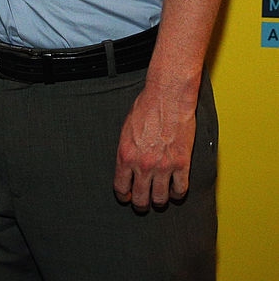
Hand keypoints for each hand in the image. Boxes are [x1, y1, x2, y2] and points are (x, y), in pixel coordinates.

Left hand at [113, 80, 196, 210]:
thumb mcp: (126, 130)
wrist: (167, 97)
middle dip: (140, 204)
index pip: (121, 187)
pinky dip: (178, 194)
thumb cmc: (146, 108)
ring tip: (159, 198)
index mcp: (126, 155)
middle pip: (141, 199)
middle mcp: (143, 164)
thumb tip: (127, 168)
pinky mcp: (182, 164)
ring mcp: (163, 166)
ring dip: (159, 200)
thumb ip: (126, 151)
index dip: (124, 195)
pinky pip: (180, 190)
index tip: (127, 196)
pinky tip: (175, 190)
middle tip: (143, 203)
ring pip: (160, 199)